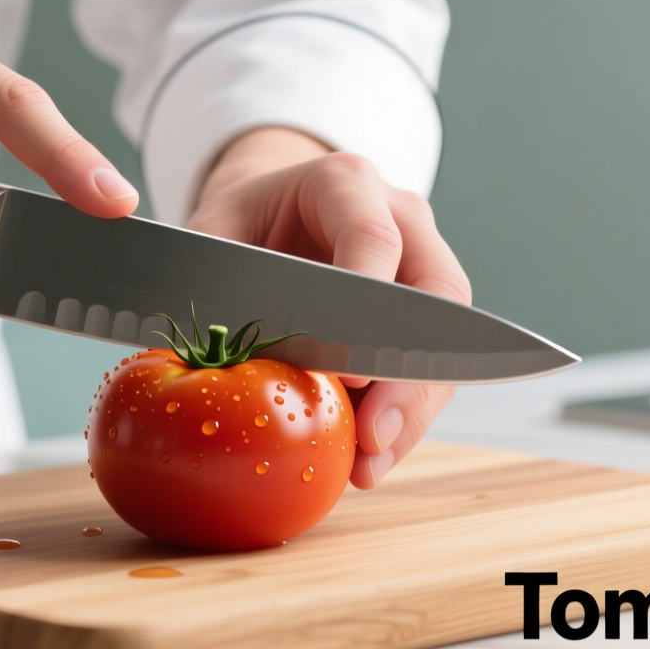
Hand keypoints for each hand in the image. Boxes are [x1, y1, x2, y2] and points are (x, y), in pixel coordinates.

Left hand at [185, 128, 471, 489]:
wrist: (267, 216)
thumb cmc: (238, 225)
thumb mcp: (211, 235)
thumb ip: (208, 282)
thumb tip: (204, 357)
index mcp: (345, 183)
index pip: (373, 237)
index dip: (366, 306)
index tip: (345, 371)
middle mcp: (399, 216)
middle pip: (436, 294)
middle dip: (408, 374)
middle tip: (373, 433)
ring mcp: (421, 264)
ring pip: (445, 341)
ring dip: (411, 410)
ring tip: (369, 465)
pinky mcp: (423, 317)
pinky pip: (430, 369)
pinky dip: (403, 418)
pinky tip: (370, 459)